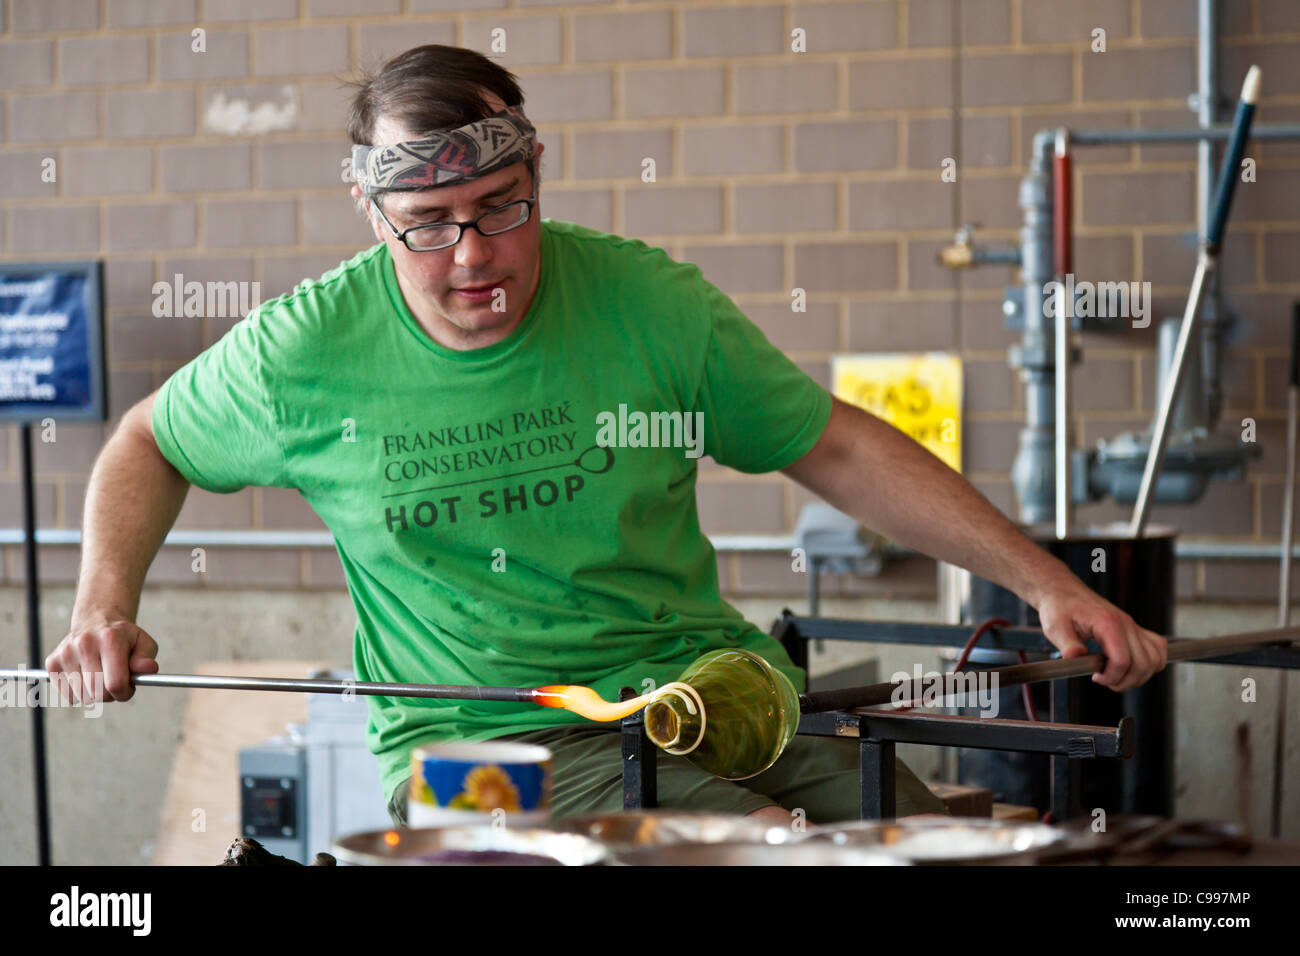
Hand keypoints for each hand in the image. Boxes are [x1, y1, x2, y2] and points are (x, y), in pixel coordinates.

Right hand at [45, 615, 158, 703]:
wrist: (96, 621)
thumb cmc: (123, 638)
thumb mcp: (143, 643)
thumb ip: (146, 658)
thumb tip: (148, 668)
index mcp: (110, 639)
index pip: (115, 683)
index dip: (124, 692)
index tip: (128, 688)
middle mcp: (84, 644)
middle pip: (98, 693)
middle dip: (111, 694)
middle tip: (115, 682)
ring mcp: (65, 653)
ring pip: (83, 697)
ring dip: (95, 694)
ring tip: (101, 676)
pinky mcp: (52, 662)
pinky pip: (68, 696)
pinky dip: (79, 693)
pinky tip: (86, 676)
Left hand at [1035, 586, 1167, 691]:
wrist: (1063, 591)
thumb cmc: (1059, 606)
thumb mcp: (1056, 626)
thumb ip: (1067, 644)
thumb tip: (1074, 658)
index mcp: (1107, 623)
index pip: (1122, 660)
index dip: (1111, 677)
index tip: (1095, 677)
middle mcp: (1126, 624)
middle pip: (1143, 664)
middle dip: (1125, 681)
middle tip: (1105, 680)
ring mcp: (1133, 626)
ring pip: (1155, 659)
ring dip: (1139, 676)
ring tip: (1116, 676)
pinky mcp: (1134, 629)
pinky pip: (1157, 648)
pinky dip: (1150, 663)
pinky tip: (1131, 668)